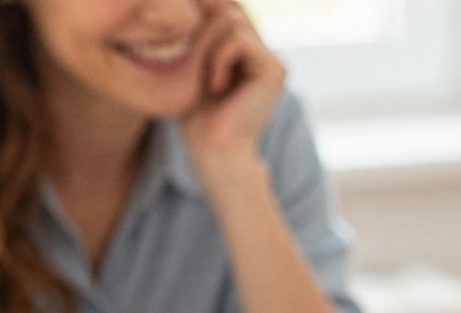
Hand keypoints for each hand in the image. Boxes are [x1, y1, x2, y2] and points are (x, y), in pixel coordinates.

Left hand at [180, 1, 286, 187]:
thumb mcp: (190, 60)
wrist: (213, 150)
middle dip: (202, 30)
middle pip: (227, 7)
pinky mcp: (276, 69)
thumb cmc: (195, 114)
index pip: (224, 7)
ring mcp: (273, 60)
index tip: (183, 35)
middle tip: (194, 68)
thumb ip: (199, 27)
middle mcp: (264, 52)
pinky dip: (218, 58)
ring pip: (231, 19)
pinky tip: (217, 87)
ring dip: (208, 47)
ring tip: (206, 81)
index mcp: (248, 51)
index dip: (202, 11)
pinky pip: (238, 39)